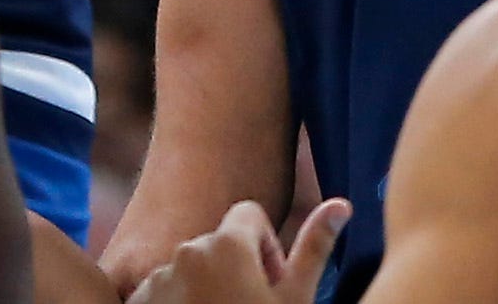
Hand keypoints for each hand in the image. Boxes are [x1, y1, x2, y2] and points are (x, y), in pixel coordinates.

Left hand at [135, 201, 349, 303]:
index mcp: (227, 244)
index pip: (250, 216)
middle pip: (219, 246)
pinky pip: (161, 293)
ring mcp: (156, 280)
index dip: (267, 247)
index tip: (270, 285)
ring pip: (190, 271)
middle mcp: (186, 251)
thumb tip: (341, 204)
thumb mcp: (295, 300)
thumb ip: (314, 248)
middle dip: (236, 271)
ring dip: (206, 291)